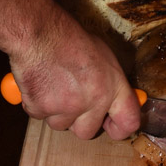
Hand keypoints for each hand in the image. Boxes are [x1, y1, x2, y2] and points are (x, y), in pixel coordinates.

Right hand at [8, 12, 141, 140]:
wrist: (40, 33)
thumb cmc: (71, 39)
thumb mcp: (103, 56)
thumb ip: (110, 83)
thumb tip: (113, 100)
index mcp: (113, 87)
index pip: (129, 122)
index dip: (120, 129)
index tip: (111, 126)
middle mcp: (94, 101)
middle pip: (87, 132)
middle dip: (78, 121)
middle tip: (71, 102)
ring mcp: (67, 107)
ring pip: (60, 125)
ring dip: (56, 111)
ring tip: (53, 84)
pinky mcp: (41, 109)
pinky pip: (39, 115)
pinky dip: (36, 103)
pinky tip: (39, 83)